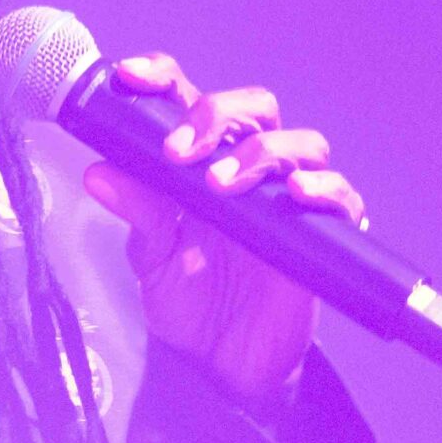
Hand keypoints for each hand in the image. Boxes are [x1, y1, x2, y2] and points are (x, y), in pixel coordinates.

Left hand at [78, 55, 366, 408]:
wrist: (222, 366)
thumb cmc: (188, 301)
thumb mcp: (150, 257)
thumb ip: (136, 211)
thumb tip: (98, 172)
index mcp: (197, 163)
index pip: (187, 99)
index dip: (163, 77)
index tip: (130, 76)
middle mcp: (246, 171)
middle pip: (253, 107)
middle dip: (217, 114)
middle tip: (179, 153)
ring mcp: (286, 201)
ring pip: (301, 143)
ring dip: (262, 151)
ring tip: (221, 183)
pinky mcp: (320, 238)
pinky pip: (342, 199)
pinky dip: (326, 189)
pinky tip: (298, 194)